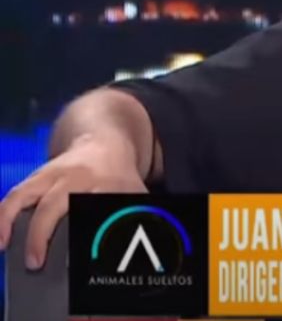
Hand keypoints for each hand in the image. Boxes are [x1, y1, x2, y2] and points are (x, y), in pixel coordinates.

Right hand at [0, 135, 147, 268]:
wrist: (104, 141)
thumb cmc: (120, 178)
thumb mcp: (135, 194)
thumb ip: (137, 220)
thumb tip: (144, 246)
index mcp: (108, 183)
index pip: (98, 208)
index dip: (92, 231)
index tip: (86, 255)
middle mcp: (78, 177)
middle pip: (55, 203)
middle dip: (43, 233)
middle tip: (37, 264)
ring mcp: (54, 174)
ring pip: (26, 194)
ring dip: (10, 221)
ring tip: (4, 247)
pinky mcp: (37, 176)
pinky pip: (14, 194)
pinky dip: (2, 215)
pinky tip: (0, 238)